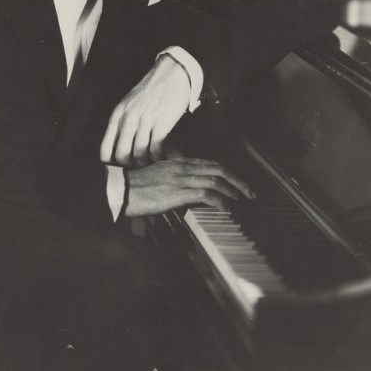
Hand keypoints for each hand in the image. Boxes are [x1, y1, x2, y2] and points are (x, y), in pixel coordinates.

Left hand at [100, 55, 190, 166]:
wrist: (171, 74)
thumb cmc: (150, 91)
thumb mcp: (128, 104)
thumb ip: (121, 123)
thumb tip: (117, 148)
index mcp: (117, 115)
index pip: (105, 150)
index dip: (111, 164)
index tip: (120, 168)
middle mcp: (128, 119)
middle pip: (122, 156)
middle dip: (130, 167)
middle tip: (138, 168)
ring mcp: (145, 121)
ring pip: (139, 154)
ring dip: (146, 163)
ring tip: (151, 163)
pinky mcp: (161, 123)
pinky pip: (156, 149)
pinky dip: (158, 157)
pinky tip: (162, 156)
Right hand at [124, 156, 255, 216]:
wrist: (121, 190)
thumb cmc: (135, 187)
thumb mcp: (157, 177)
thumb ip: (173, 179)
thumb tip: (186, 191)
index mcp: (178, 161)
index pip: (209, 162)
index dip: (227, 171)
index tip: (236, 180)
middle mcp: (182, 166)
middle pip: (218, 168)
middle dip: (237, 179)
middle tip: (249, 191)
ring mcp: (181, 178)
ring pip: (216, 179)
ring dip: (233, 190)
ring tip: (242, 200)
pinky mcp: (178, 191)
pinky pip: (207, 193)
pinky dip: (220, 200)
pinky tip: (226, 208)